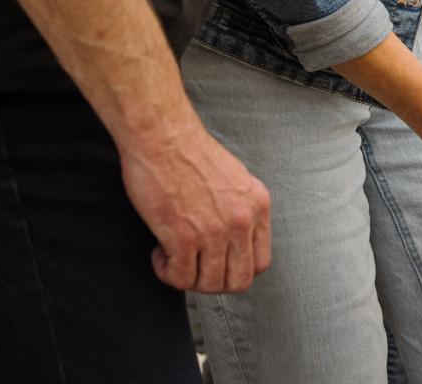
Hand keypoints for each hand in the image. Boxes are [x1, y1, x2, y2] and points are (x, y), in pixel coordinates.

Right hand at [120, 112, 272, 293]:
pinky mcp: (184, 237)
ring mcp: (214, 231)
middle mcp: (242, 221)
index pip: (261, 262)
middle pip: (238, 280)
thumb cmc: (191, 153)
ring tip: (174, 257)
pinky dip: (167, 272)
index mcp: (257, 205)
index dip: (237, 271)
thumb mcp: (235, 179)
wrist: (163, 136)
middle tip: (194, 267)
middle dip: (213, 282)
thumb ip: (241, 209)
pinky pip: (180, 277)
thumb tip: (235, 241)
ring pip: (209, 284)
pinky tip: (160, 254)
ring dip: (188, 278)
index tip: (218, 264)